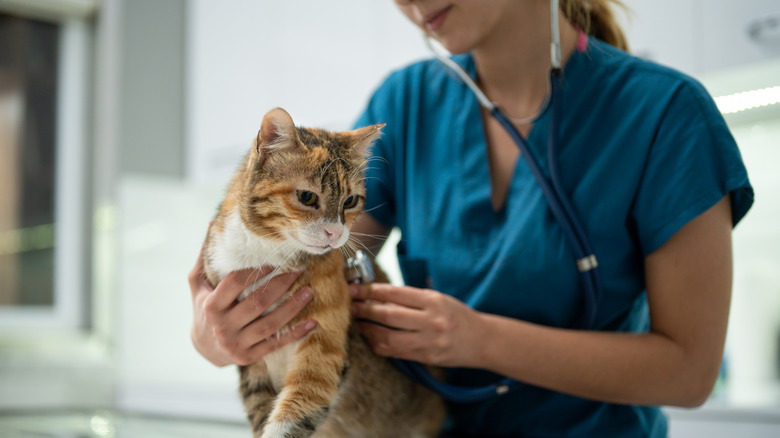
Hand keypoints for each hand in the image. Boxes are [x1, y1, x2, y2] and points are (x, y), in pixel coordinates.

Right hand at [188, 227, 316, 366]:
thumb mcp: (197, 284)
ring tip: (310, 291)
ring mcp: (236, 344)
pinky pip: (275, 344)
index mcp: (211, 305)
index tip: (274, 259)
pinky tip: (312, 323)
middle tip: (300, 270)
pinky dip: (295, 334)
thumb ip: (205, 257)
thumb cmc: (203, 308)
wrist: (202, 349)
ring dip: (292, 308)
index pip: (236, 283)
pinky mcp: (248, 357)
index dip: (256, 270)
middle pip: (257, 302)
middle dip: (281, 285)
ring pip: (270, 324)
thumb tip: (213, 223)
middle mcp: (222, 326)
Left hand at [350, 283, 485, 367]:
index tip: (354, 289)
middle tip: (349, 305)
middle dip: (364, 309)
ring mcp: (428, 341)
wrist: (482, 340)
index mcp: (433, 301)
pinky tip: (370, 337)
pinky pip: (394, 352)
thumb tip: (377, 294)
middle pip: (388, 315)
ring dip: (367, 330)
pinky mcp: (425, 357)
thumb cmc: (457, 315)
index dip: (371, 291)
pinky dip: (378, 344)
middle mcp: (431, 321)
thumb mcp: (439, 299)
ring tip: (356, 322)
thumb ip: (412, 298)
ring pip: (388, 337)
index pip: (395, 293)